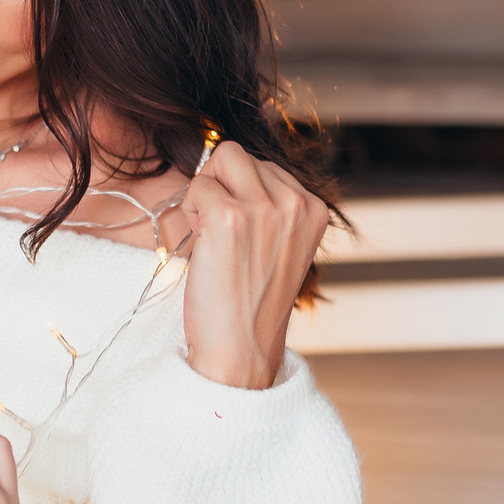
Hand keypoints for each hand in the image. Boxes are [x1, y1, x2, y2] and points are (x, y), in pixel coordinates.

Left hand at [173, 140, 329, 389]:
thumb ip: (270, 208)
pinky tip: (200, 243)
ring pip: (221, 159)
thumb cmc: (251, 303)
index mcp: (314, 209)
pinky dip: (189, 210)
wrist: (241, 348)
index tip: (240, 235)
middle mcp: (296, 203)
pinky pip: (197, 185)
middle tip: (218, 232)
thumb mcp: (280, 248)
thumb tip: (229, 165)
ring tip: (209, 234)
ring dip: (205, 192)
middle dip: (221, 185)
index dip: (240, 194)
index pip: (265, 166)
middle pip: (241, 155)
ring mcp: (265, 208)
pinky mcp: (230, 216)